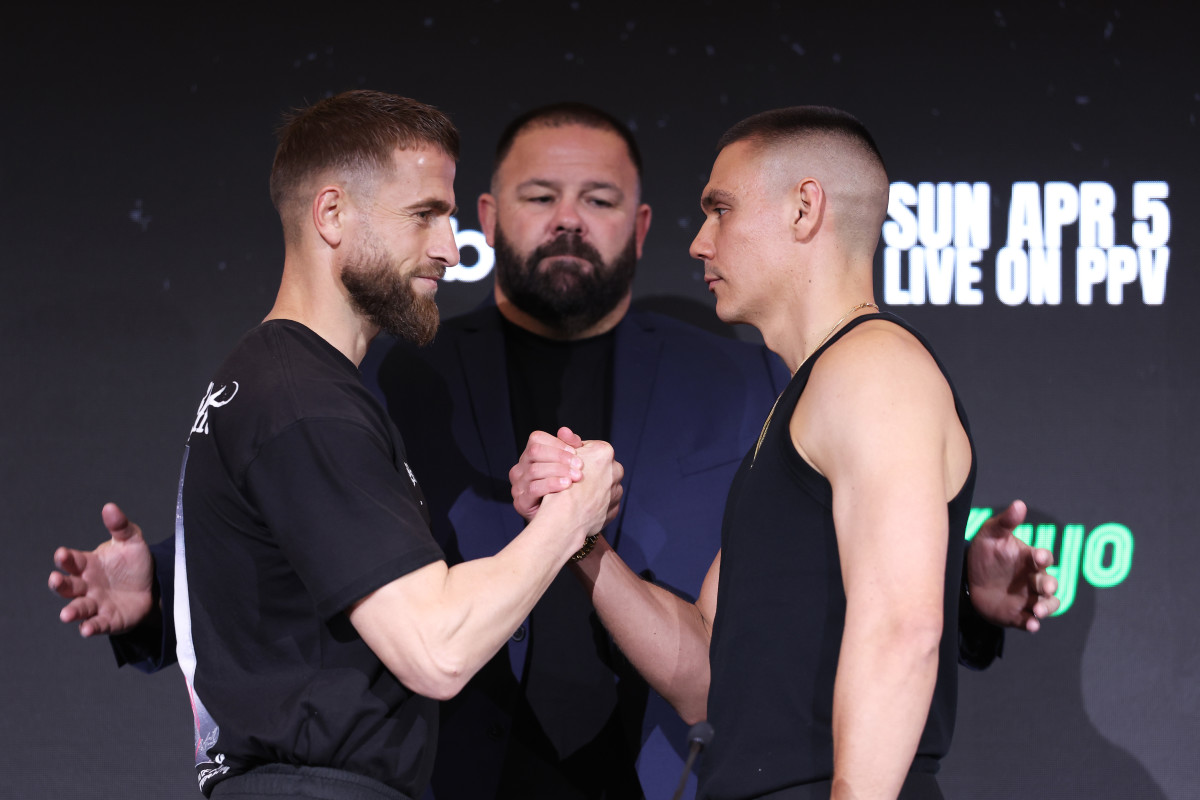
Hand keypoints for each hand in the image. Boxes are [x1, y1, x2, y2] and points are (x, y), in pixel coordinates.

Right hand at [49, 502, 155, 636]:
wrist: (153, 587)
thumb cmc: (134, 564)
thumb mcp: (132, 541)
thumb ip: (120, 526)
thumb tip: (109, 507)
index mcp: (88, 565)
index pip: (72, 561)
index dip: (65, 558)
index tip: (62, 554)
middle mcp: (86, 586)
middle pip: (68, 586)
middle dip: (60, 584)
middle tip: (56, 580)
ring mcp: (95, 604)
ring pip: (78, 608)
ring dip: (71, 611)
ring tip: (66, 614)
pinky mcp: (107, 620)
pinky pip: (96, 624)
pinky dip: (90, 627)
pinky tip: (87, 629)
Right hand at [510, 427, 584, 520]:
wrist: (562, 522)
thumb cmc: (566, 490)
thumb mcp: (569, 466)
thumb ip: (569, 448)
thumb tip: (565, 431)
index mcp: (530, 457)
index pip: (536, 439)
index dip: (557, 443)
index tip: (577, 452)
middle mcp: (520, 469)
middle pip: (534, 452)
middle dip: (560, 457)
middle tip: (580, 465)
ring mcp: (518, 485)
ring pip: (534, 470)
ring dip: (559, 471)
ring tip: (576, 477)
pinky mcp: (521, 502)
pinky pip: (533, 488)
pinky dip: (551, 485)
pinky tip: (566, 486)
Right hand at [556, 439, 617, 538]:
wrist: (565, 519)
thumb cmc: (561, 487)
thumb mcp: (561, 458)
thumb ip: (568, 444)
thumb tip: (565, 431)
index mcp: (604, 452)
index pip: (591, 450)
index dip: (577, 458)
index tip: (569, 466)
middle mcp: (615, 469)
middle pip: (601, 467)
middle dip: (589, 473)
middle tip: (573, 480)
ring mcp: (616, 491)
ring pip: (605, 486)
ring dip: (594, 490)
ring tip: (577, 496)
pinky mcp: (613, 509)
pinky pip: (606, 504)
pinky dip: (596, 505)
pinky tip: (583, 507)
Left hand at [966, 500, 1059, 631]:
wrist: (968, 577)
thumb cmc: (985, 553)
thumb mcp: (990, 534)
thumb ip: (1005, 521)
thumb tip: (1019, 504)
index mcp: (1029, 559)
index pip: (1043, 557)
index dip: (1043, 557)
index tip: (1039, 557)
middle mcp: (1033, 579)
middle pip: (1049, 583)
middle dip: (1049, 585)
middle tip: (1044, 587)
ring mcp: (1028, 598)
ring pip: (1047, 604)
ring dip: (1046, 608)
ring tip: (1037, 611)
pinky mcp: (1018, 615)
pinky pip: (1029, 621)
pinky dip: (1033, 624)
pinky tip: (1031, 625)